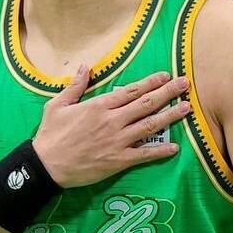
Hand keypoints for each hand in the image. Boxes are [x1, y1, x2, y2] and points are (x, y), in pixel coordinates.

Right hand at [32, 65, 190, 187]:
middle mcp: (112, 121)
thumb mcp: (57, 105)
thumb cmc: (50, 134)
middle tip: (185, 84)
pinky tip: (174, 147)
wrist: (46, 166)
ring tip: (187, 108)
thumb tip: (86, 66)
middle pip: (146, 104)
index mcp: (99, 105)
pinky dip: (160, 151)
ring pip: (149, 126)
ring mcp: (117, 141)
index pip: (131, 90)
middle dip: (168, 93)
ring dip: (170, 116)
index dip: (151, 82)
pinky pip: (144, 154)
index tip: (165, 75)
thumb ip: (75, 85)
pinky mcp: (118, 161)